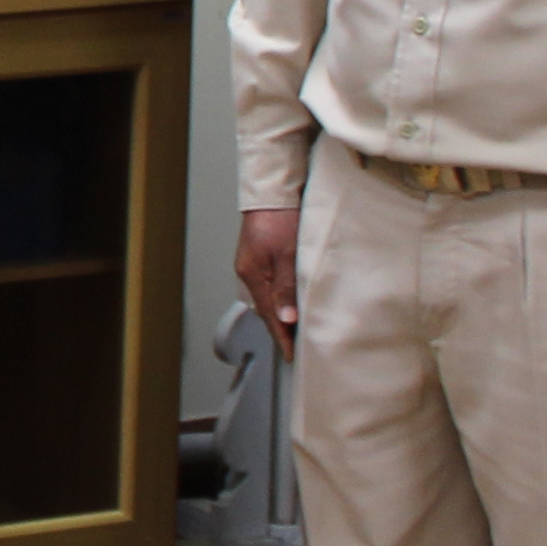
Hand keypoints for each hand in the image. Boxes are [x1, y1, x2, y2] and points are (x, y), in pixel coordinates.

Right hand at [233, 205, 303, 348]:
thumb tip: (287, 318)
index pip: (269, 315)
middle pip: (266, 309)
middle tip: (297, 345)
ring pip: (268, 298)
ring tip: (295, 327)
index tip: (292, 355)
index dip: (282, 336)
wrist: (272, 191)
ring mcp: (253, 264)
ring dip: (281, 313)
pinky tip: (290, 299)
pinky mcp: (261, 257)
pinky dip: (280, 297)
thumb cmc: (279, 217)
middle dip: (280, 328)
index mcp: (252, 275)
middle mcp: (249, 272)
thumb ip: (287, 287)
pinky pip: (270, 285)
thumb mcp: (287, 254)